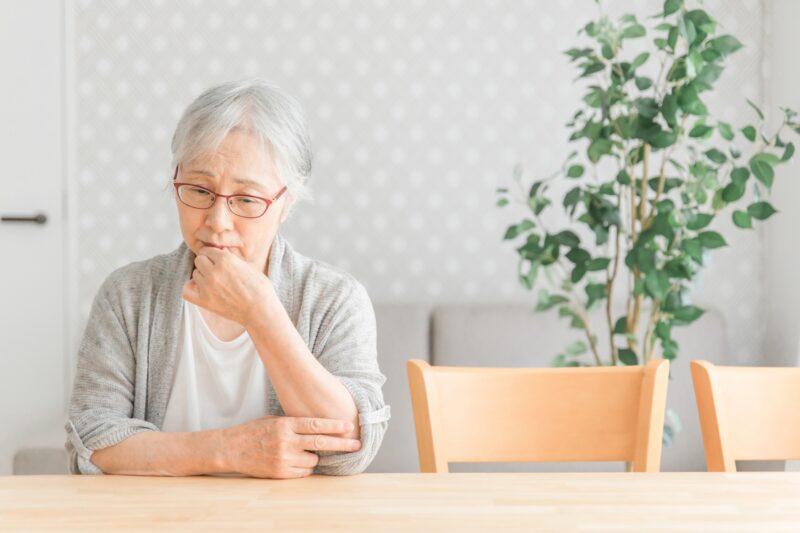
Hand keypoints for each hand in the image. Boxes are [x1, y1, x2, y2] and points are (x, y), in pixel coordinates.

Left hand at [182, 247, 274, 325]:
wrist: (260, 310)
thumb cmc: (259, 288)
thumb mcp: (248, 266)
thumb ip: (231, 257)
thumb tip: (220, 251)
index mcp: (226, 260)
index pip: (207, 250)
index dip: (212, 254)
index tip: (216, 259)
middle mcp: (214, 272)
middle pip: (199, 260)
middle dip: (207, 263)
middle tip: (216, 270)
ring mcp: (208, 287)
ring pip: (195, 274)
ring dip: (202, 276)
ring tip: (214, 281)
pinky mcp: (204, 301)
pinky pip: (186, 290)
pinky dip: (191, 288)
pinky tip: (201, 288)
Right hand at [221, 416, 361, 478]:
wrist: (230, 448)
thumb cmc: (253, 431)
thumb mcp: (274, 420)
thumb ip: (294, 424)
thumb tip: (319, 426)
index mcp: (285, 425)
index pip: (315, 425)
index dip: (334, 426)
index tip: (349, 426)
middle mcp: (285, 441)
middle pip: (320, 443)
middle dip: (341, 444)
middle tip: (357, 444)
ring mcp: (282, 458)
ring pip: (313, 460)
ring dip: (315, 457)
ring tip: (304, 452)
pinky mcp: (279, 473)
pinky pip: (302, 473)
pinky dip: (305, 468)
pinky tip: (297, 461)